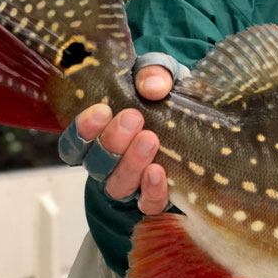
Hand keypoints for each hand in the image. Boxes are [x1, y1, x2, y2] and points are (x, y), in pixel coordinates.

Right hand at [72, 65, 172, 213]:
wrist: (202, 126)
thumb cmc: (167, 98)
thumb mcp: (162, 77)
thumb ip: (155, 74)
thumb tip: (153, 86)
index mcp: (100, 136)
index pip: (75, 142)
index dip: (82, 130)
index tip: (101, 110)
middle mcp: (109, 164)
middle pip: (97, 163)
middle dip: (112, 140)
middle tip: (133, 118)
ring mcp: (131, 184)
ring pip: (118, 185)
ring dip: (131, 163)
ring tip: (150, 139)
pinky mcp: (154, 198)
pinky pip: (148, 203)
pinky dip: (152, 190)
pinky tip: (159, 171)